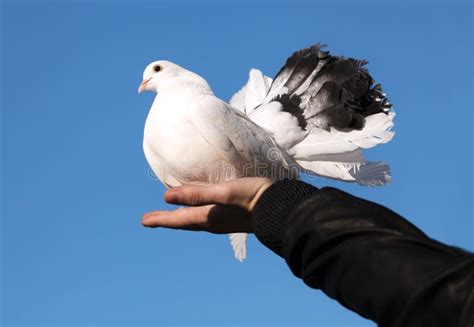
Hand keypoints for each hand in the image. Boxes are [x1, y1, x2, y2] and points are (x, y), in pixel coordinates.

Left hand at [142, 177, 272, 233]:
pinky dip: (196, 215)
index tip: (144, 221)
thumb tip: (166, 196)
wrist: (281, 207)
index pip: (178, 219)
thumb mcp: (223, 192)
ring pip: (195, 222)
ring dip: (181, 219)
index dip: (161, 219)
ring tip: (171, 217)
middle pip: (184, 223)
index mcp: (208, 217)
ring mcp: (224, 222)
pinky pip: (207, 219)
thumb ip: (197, 194)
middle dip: (167, 221)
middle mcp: (213, 223)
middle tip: (151, 220)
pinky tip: (201, 211)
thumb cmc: (252, 196)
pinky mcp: (233, 218)